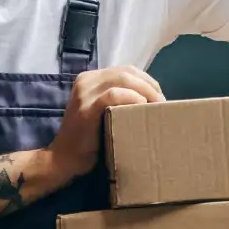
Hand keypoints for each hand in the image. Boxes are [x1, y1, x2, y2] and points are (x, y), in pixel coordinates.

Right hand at [43, 66, 164, 180]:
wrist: (64, 159)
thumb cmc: (89, 139)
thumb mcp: (102, 111)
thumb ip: (118, 100)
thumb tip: (152, 97)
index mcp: (90, 79)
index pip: (125, 70)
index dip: (147, 80)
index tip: (160, 97)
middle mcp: (85, 81)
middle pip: (127, 72)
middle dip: (150, 86)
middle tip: (163, 104)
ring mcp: (84, 93)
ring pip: (122, 79)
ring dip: (146, 91)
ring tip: (157, 107)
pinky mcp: (86, 108)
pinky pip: (113, 95)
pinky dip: (131, 98)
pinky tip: (142, 107)